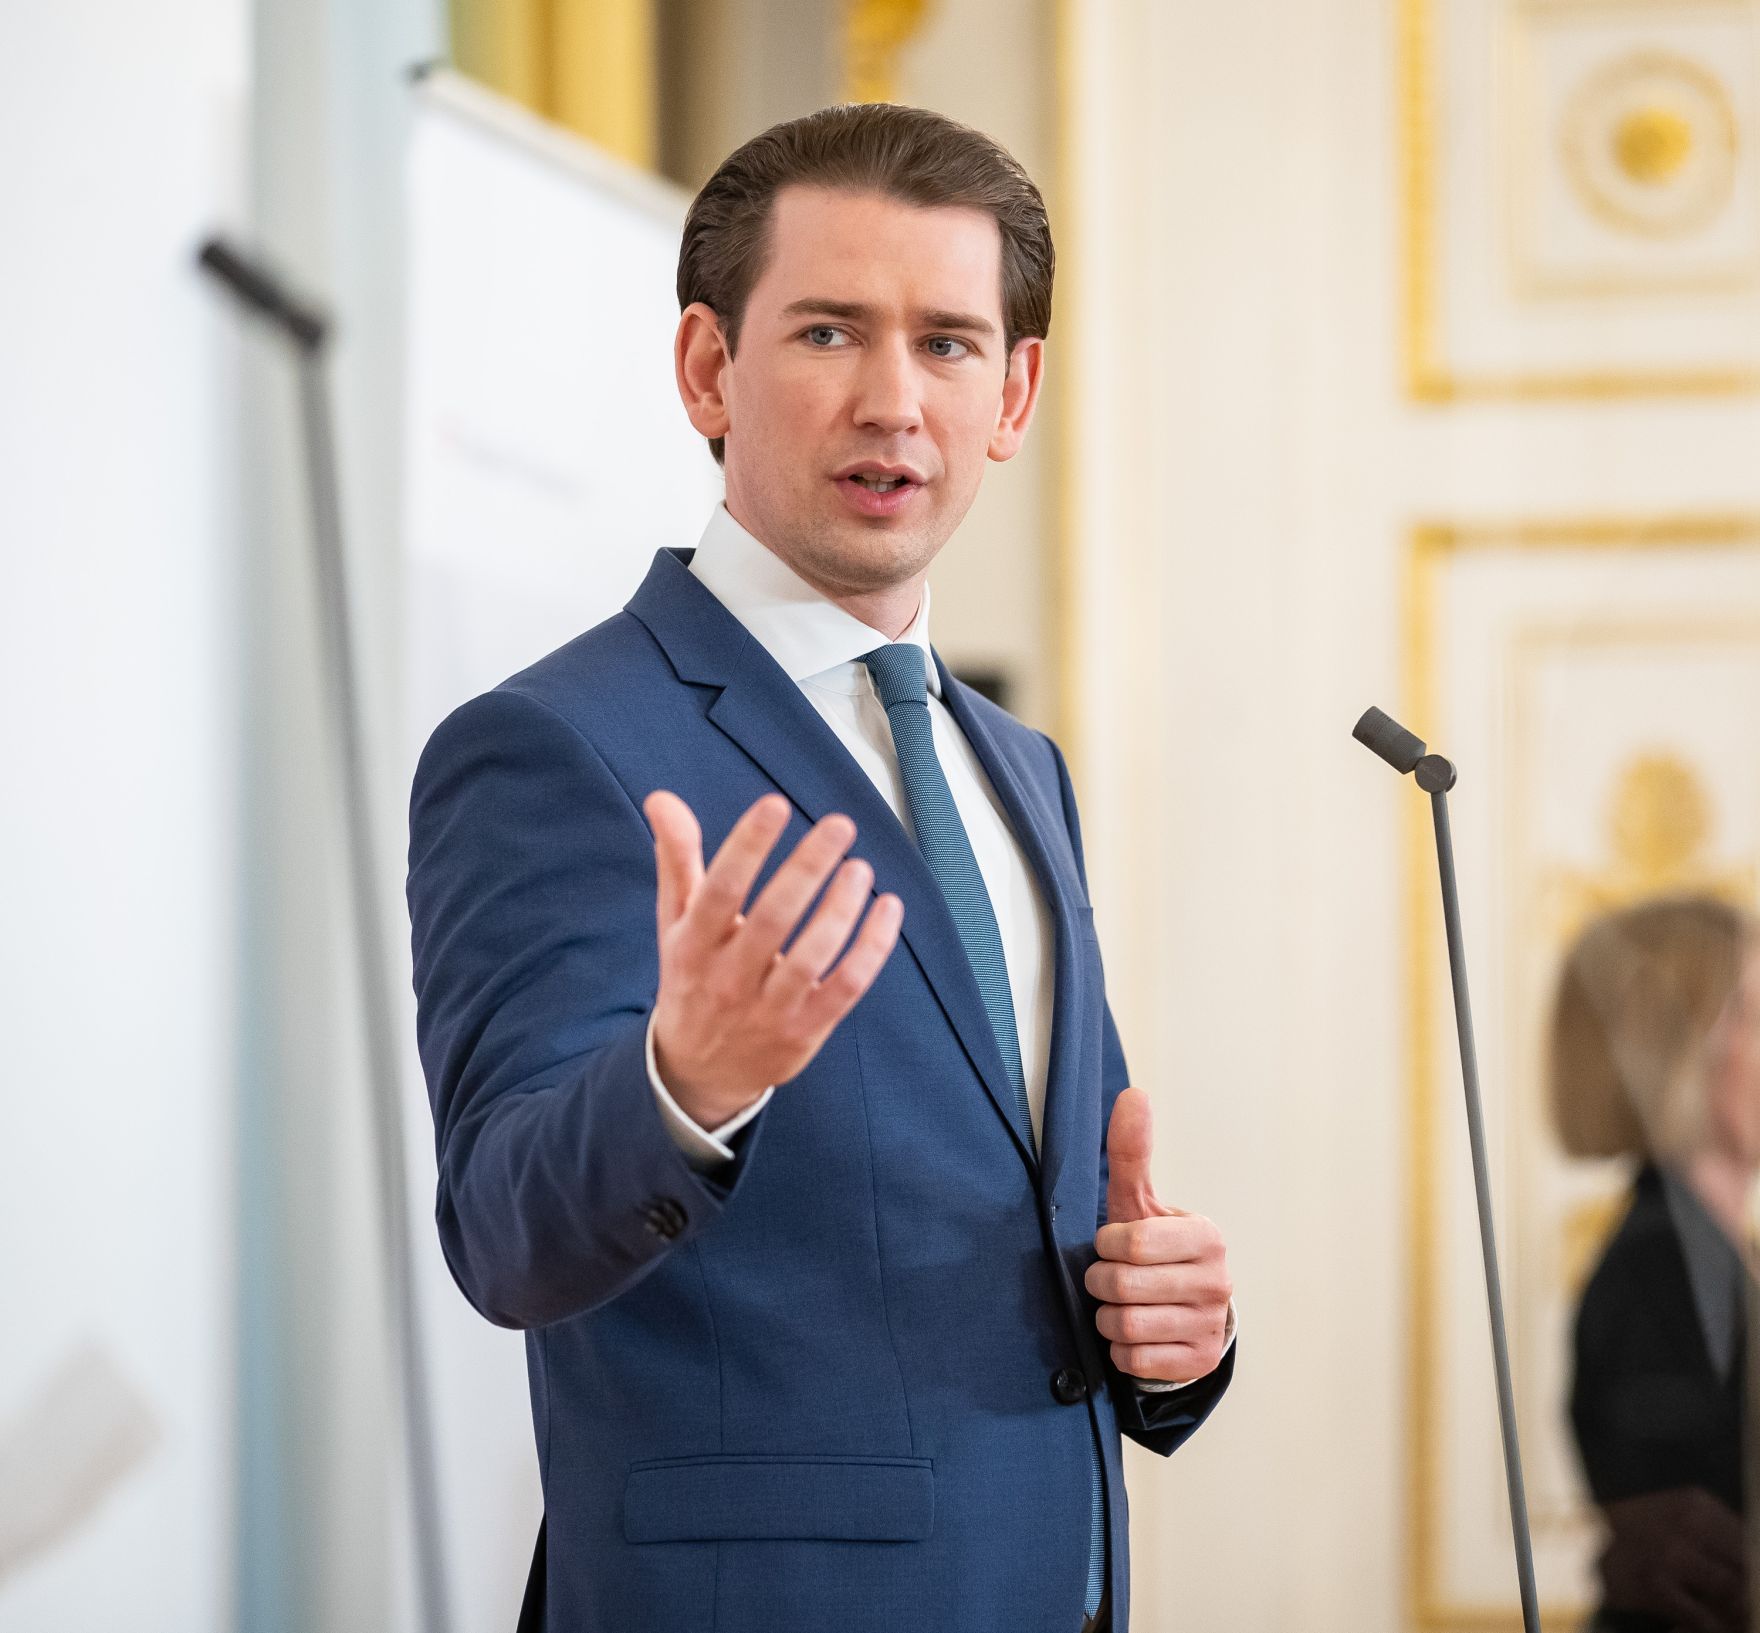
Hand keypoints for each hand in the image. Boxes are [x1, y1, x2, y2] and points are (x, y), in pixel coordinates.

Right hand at [644, 790, 903, 1127]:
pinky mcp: (805, 1030)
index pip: (720, 890)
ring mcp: (769, 1008)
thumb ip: (676, 859)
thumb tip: (663, 798)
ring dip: (841, 908)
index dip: (747, 846)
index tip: (775, 805)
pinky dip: (872, 949)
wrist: (697, 1073)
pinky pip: (845, 987)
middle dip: (808, 867)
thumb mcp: (675, 923)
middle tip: (839, 825)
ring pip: (812, 956)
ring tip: (860, 868)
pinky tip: (888, 909)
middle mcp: (729, 978)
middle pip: (773, 918)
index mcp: (693, 945)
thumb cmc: (692, 978)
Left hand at [1083, 1086, 1231, 1384]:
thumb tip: (1133, 1094)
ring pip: (1125, 1327)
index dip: (1106, 1245)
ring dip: (1107, 1318)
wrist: (1188, 1312)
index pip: (1133, 1242)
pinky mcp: (1199, 1364)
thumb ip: (1132, 1152)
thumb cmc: (1154, 1250)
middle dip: (1100, 1283)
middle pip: (1123, 1285)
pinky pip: (1134, 1361)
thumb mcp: (1141, 1203)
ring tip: (1121, 1305)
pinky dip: (1120, 1351)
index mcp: (1206, 1238)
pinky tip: (1134, 1335)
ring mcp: (1210, 1326)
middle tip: (1108, 1279)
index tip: (1111, 1244)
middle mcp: (1218, 1282)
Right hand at [1597, 1487, 1747, 1632]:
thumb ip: (1717, 1540)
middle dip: (1750, 1590)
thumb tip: (1753, 1575)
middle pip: (1749, 1565)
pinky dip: (1710, 1627)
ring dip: (1735, 1611)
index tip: (1752, 1584)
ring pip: (1734, 1592)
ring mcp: (1671, 1552)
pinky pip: (1705, 1618)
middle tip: (1742, 1605)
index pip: (1752, 1539)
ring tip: (1728, 1616)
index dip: (1755, 1570)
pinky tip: (1704, 1624)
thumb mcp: (1677, 1521)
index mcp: (1696, 1503)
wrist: (1577, 1544)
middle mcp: (1687, 1521)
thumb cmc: (1636, 1536)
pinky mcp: (1655, 1583)